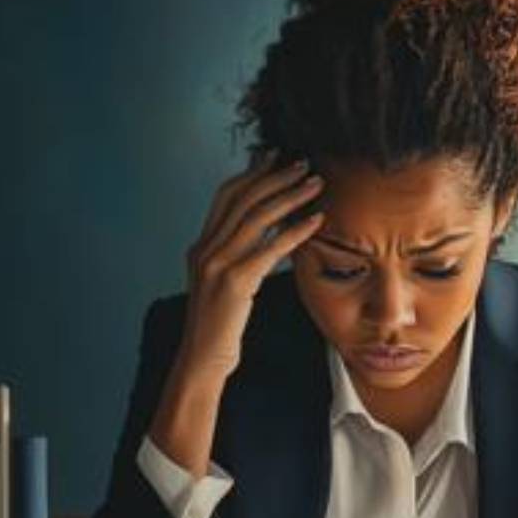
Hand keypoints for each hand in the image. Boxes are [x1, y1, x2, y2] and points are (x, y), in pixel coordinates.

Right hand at [177, 149, 324, 377]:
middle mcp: (205, 249)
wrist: (202, 360)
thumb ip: (236, 256)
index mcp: (200, 246)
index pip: (225, 196)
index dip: (251, 173)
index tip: (274, 157)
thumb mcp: (222, 284)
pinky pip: (270, 248)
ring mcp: (216, 264)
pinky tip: (316, 221)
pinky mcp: (234, 281)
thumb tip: (264, 232)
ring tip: (315, 185)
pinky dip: (296, 230)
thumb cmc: (219, 326)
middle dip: (276, 177)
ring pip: (257, 217)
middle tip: (303, 164)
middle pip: (243, 199)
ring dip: (290, 196)